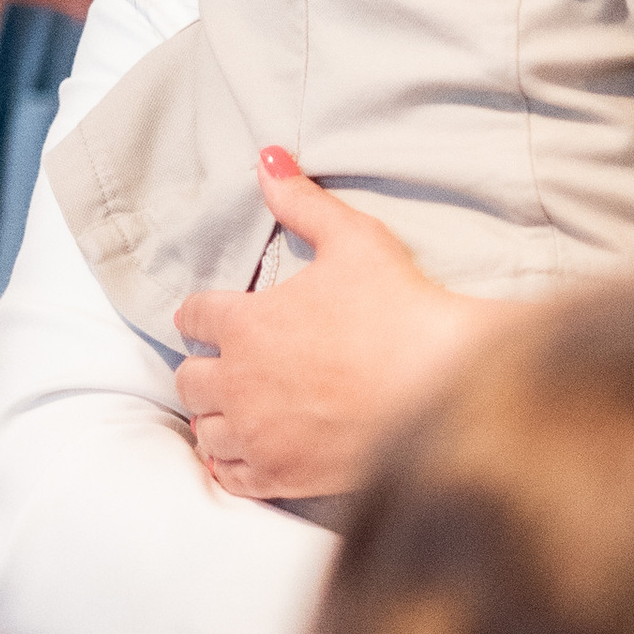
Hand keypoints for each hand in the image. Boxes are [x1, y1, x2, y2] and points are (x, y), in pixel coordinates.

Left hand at [172, 152, 483, 499]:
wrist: (445, 387)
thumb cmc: (400, 310)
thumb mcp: (355, 240)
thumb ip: (303, 202)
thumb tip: (267, 157)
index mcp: (246, 323)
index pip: (192, 316)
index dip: (207, 313)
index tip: (223, 316)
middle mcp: (238, 382)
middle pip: (188, 378)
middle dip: (208, 367)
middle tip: (237, 362)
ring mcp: (258, 434)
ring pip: (204, 429)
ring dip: (218, 415)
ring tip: (245, 406)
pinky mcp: (281, 475)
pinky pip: (229, 476)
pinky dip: (233, 462)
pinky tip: (254, 449)